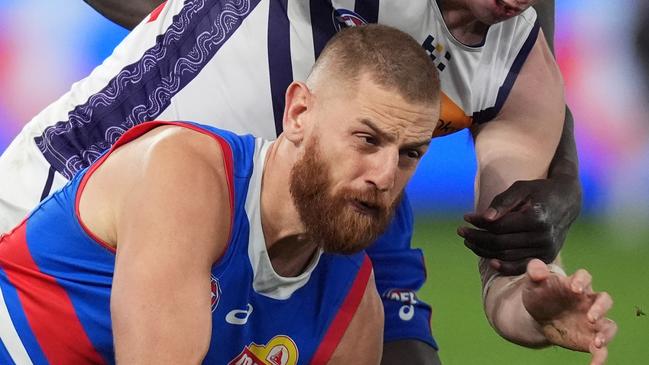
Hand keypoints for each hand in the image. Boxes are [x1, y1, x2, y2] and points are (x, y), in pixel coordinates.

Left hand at [459, 175, 580, 274]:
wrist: (568, 201)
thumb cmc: (539, 191)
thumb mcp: (521, 188)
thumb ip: (502, 202)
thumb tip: (484, 218)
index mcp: (537, 218)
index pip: (499, 226)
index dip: (479, 224)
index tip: (466, 217)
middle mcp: (543, 236)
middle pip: (500, 243)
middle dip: (477, 238)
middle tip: (461, 231)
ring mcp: (546, 249)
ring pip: (507, 255)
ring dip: (484, 251)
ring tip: (469, 241)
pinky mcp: (546, 257)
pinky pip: (521, 266)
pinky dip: (504, 267)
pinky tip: (489, 261)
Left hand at [523, 260, 616, 364]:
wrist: (538, 316)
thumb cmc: (540, 295)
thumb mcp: (532, 283)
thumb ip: (534, 272)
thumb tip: (538, 270)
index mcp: (575, 284)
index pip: (585, 277)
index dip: (582, 281)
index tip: (575, 288)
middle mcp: (588, 302)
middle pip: (604, 300)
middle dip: (600, 308)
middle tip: (590, 317)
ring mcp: (591, 321)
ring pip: (609, 325)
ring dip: (606, 334)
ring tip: (597, 342)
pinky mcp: (589, 338)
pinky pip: (601, 349)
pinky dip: (600, 357)